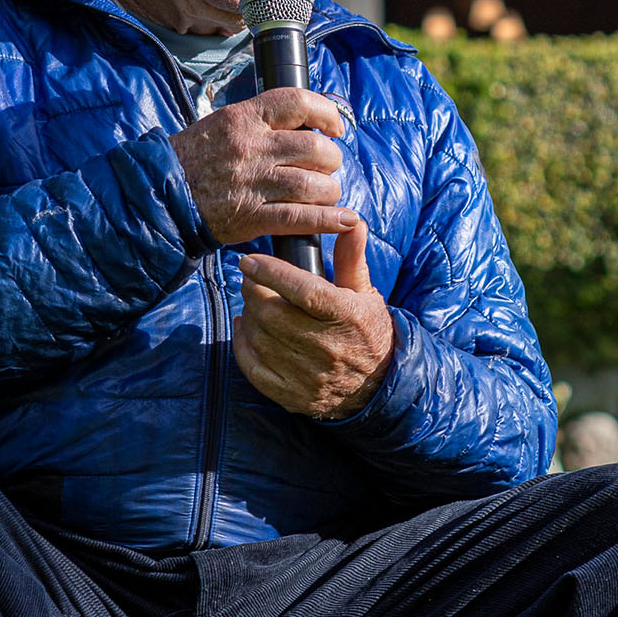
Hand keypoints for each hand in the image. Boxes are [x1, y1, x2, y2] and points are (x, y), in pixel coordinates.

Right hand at [169, 88, 351, 245]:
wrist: (157, 194)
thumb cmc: (192, 158)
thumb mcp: (221, 124)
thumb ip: (260, 121)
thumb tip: (304, 120)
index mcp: (243, 118)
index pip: (298, 102)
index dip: (326, 112)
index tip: (334, 127)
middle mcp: (251, 148)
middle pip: (315, 147)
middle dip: (331, 159)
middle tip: (326, 167)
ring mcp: (253, 184)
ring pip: (313, 184)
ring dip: (329, 190)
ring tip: (325, 193)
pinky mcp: (251, 217)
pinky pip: (301, 218)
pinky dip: (329, 219)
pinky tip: (344, 219)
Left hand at [235, 219, 394, 419]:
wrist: (375, 388)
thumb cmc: (367, 331)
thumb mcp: (365, 293)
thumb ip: (352, 258)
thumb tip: (352, 222)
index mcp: (347, 317)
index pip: (305, 291)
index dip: (272, 273)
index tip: (250, 259)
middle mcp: (327, 348)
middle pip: (274, 314)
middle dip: (253, 290)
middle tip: (250, 278)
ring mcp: (307, 376)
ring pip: (260, 337)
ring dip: (249, 314)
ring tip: (254, 301)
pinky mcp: (290, 395)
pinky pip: (253, 367)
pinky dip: (242, 343)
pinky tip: (245, 326)